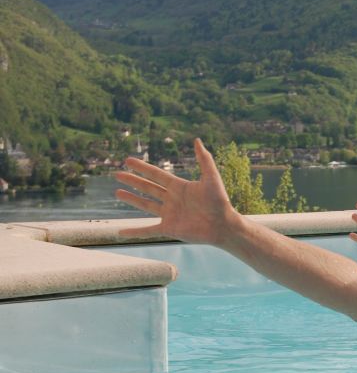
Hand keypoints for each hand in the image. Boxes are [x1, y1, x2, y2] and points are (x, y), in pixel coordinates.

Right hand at [115, 138, 237, 243]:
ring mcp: (170, 214)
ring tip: (117, 192)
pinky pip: (148, 231)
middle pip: (148, 187)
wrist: (224, 226)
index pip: (156, 174)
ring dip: (132, 199)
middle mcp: (172, 199)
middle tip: (117, 174)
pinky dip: (134, 232)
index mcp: (180, 187)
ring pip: (146, 205)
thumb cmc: (220, 202)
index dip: (142, 167)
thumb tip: (197, 140)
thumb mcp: (211, 178)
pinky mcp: (169, 229)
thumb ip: (204, 160)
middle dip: (132, 180)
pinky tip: (121, 232)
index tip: (128, 160)